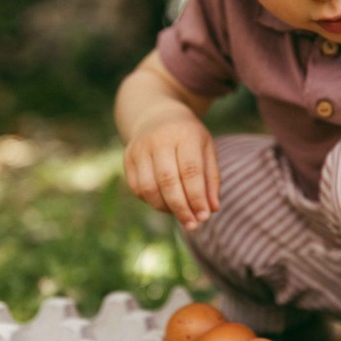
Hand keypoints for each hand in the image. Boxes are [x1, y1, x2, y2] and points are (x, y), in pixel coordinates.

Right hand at [122, 109, 219, 230]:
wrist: (156, 115)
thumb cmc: (189, 137)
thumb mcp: (206, 150)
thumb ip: (211, 179)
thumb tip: (212, 209)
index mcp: (184, 135)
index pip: (190, 171)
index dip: (197, 197)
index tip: (204, 217)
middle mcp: (159, 140)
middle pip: (168, 181)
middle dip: (181, 208)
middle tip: (192, 225)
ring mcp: (139, 149)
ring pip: (149, 188)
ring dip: (165, 208)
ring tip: (181, 215)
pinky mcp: (127, 158)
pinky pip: (138, 188)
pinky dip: (152, 202)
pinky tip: (166, 204)